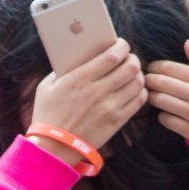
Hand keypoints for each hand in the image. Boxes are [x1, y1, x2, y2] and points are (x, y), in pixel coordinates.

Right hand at [28, 38, 145, 158]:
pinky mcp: (118, 120)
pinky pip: (139, 101)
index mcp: (79, 79)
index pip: (111, 56)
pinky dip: (141, 91)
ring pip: (137, 83)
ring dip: (138, 75)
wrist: (54, 145)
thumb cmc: (48, 113)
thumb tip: (81, 56)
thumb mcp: (47, 86)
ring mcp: (110, 107)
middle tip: (130, 58)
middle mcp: (98, 92)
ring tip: (133, 73)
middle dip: (133, 59)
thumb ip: (64, 70)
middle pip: (130, 68)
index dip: (122, 46)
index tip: (122, 44)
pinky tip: (136, 89)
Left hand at [145, 40, 188, 139]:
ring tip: (154, 95)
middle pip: (160, 82)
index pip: (168, 67)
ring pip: (159, 100)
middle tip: (148, 82)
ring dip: (152, 97)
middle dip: (148, 81)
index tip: (152, 70)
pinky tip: (167, 113)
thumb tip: (187, 42)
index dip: (154, 67)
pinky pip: (164, 119)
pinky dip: (162, 116)